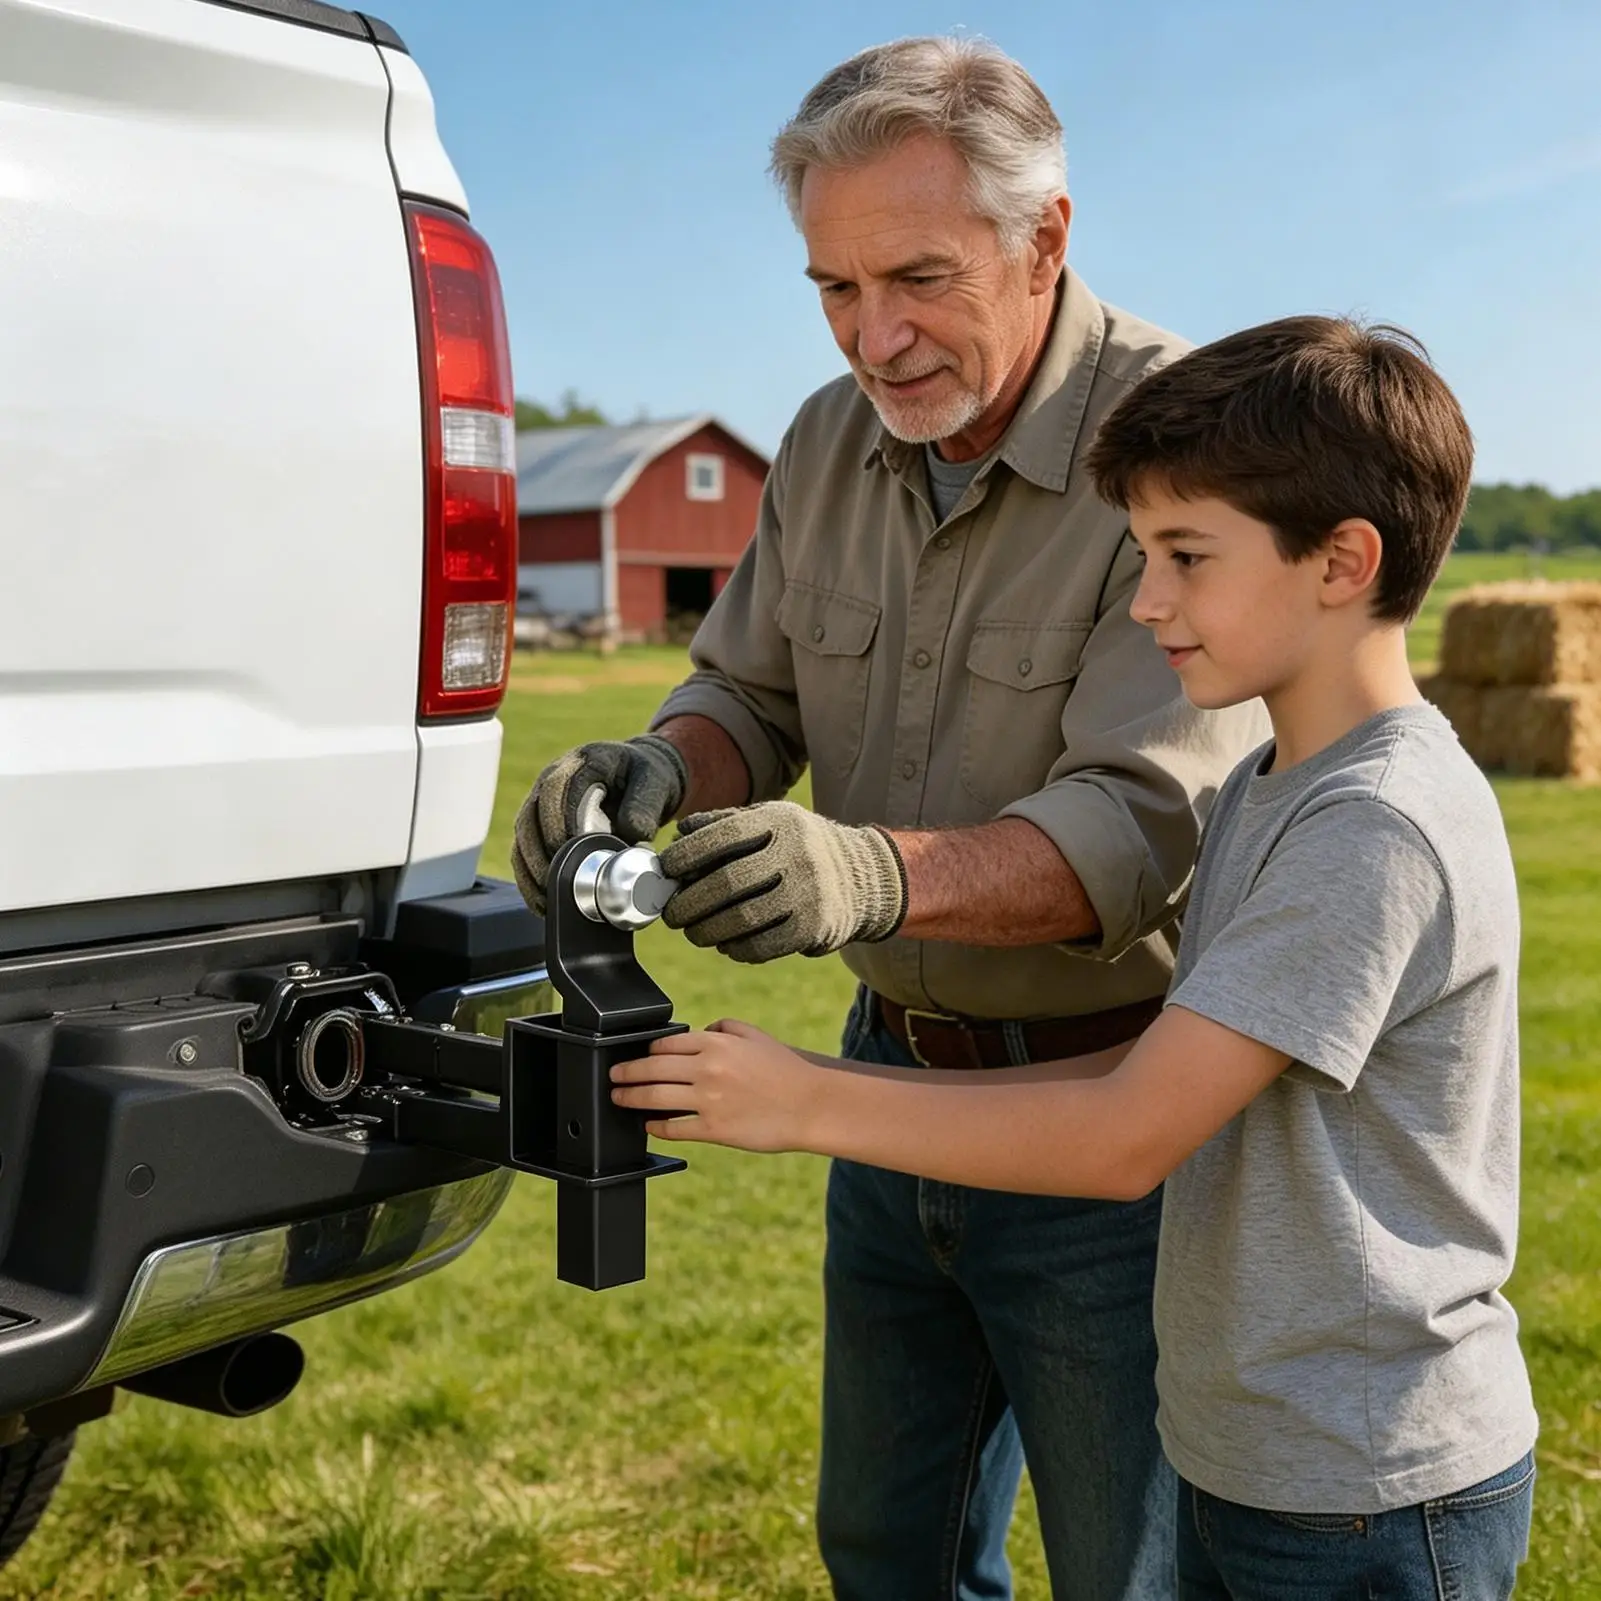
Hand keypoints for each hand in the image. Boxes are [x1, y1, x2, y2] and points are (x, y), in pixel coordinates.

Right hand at [511, 734, 686, 913]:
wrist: (643, 780)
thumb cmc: (649, 778)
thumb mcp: (656, 784)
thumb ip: (645, 805)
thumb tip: (633, 834)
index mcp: (582, 762)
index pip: (556, 788)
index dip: (558, 820)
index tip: (569, 849)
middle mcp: (554, 778)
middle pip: (531, 814)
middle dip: (540, 850)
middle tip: (556, 880)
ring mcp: (543, 801)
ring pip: (523, 834)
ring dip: (530, 867)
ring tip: (547, 897)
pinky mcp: (542, 824)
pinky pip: (525, 850)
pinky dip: (529, 876)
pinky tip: (542, 900)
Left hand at [610, 1020, 820, 1151]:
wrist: (810, 1104)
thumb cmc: (785, 1070)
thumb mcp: (755, 1035)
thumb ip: (723, 1027)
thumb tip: (698, 1032)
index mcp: (716, 1043)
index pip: (665, 1044)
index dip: (646, 1050)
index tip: (638, 1055)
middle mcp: (707, 1069)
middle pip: (651, 1068)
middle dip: (625, 1072)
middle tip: (614, 1076)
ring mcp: (708, 1100)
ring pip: (654, 1097)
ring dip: (630, 1097)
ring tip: (619, 1098)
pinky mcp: (714, 1130)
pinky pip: (673, 1128)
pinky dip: (656, 1126)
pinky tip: (649, 1125)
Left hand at [659, 801, 907, 962]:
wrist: (866, 878)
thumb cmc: (802, 848)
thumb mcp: (771, 821)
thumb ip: (725, 824)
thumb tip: (678, 836)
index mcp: (781, 820)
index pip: (723, 836)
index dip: (686, 856)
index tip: (666, 872)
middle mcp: (797, 853)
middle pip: (727, 883)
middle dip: (689, 903)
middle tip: (672, 914)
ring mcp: (809, 892)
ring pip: (742, 919)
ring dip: (707, 931)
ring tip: (695, 932)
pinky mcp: (815, 927)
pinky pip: (763, 946)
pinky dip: (736, 949)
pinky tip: (726, 945)